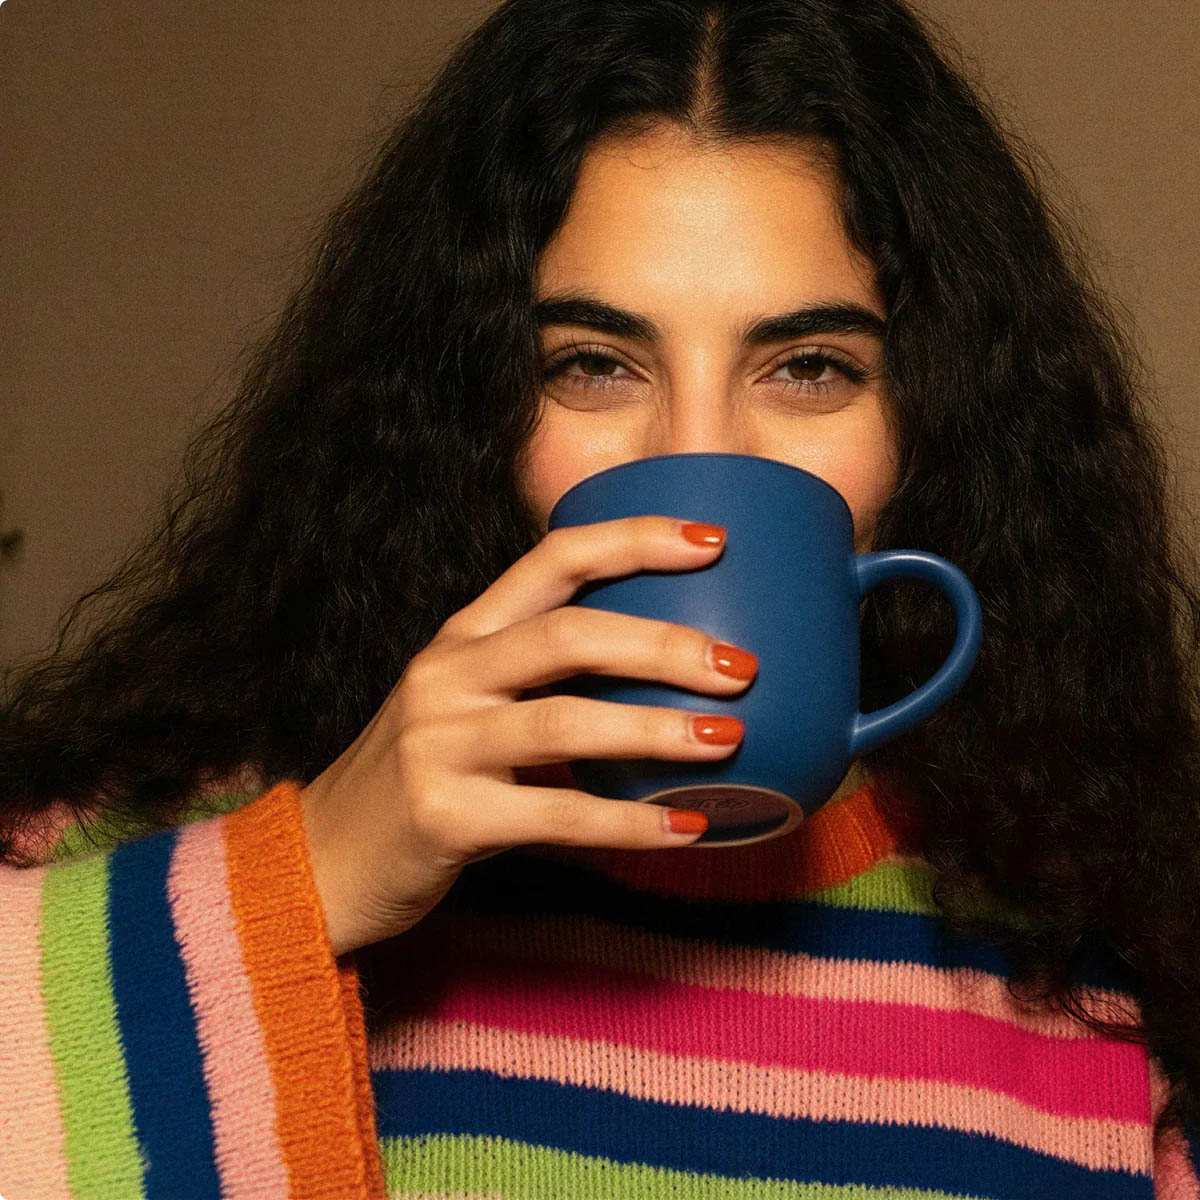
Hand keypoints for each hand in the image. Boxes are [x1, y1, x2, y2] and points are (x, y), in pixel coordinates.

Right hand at [298, 515, 756, 955]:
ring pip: (564, 721)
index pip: (554, 558)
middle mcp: (448, 674)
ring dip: (656, 728)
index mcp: (464, 635)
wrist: (325, 859)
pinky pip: (556, 817)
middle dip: (663, 643)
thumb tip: (673, 678)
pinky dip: (629, 824)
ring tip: (729, 738)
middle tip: (741, 666)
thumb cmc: (426, 777)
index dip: (635, 541)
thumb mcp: (473, 707)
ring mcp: (438, 742)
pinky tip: (688, 827)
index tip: (714, 540)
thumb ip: (547, 684)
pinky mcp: (443, 816)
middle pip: (569, 634)